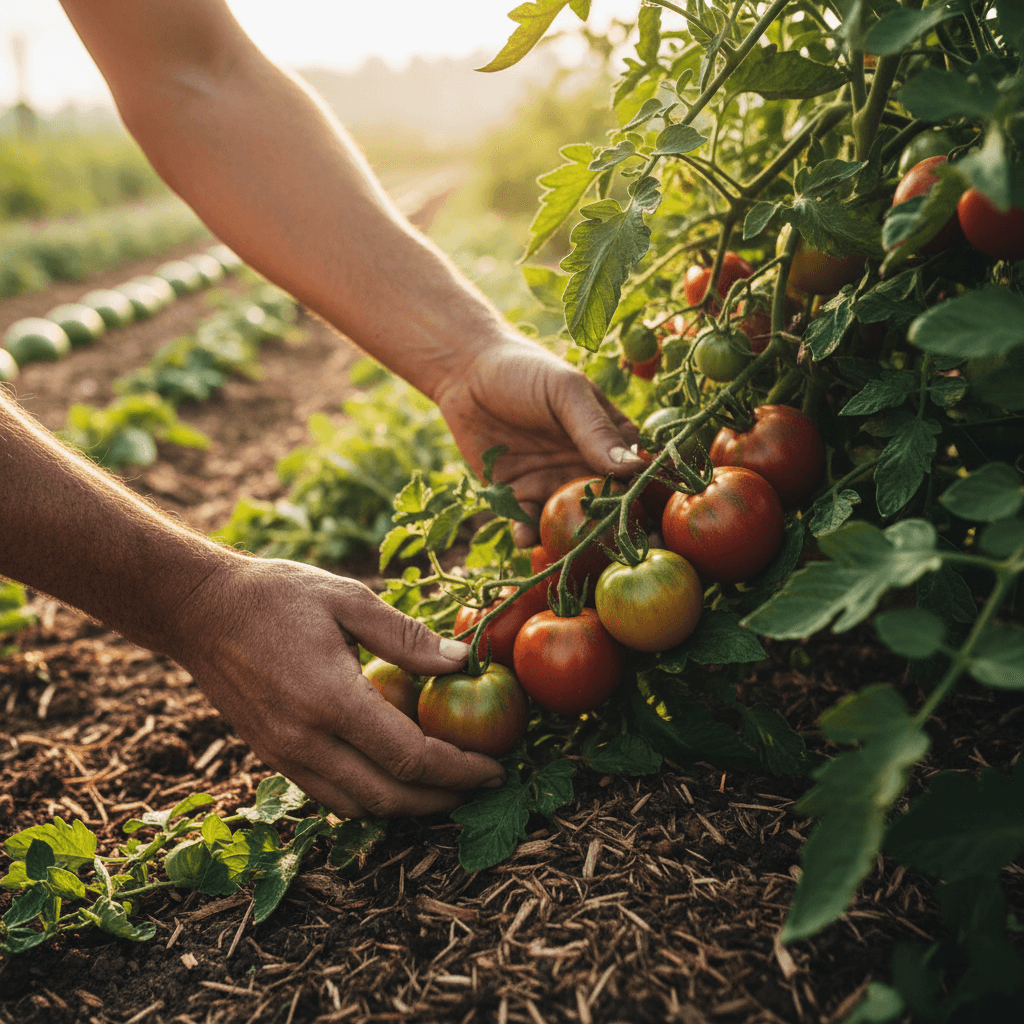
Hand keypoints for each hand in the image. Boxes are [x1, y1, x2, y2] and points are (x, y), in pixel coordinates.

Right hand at [169, 555, 506, 817]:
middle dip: (443, 799)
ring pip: (358, 807)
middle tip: (481, 784)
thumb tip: (461, 663)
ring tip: (446, 785)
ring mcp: (284, 755)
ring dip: (408, 806)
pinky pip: (329, 796)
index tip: (495, 768)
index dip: (460, 770)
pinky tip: (393, 777)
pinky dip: (369, 799)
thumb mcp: (347, 598)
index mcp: (330, 699)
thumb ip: (406, 636)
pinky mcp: (272, 756)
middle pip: (389, 797)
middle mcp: (305, 739)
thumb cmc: (276, 595)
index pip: (410, 757)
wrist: (198, 610)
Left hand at [434, 336, 644, 545]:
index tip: (653, 524)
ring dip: (572, 541)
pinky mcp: (519, 495)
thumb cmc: (526, 372)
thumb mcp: (566, 393)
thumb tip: (634, 469)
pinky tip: (525, 540)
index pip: (635, 473)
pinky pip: (527, 523)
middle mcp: (586, 466)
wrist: (466, 373)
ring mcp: (553, 483)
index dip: (644, 498)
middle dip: (611, 531)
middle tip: (618, 554)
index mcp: (610, 438)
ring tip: (570, 553)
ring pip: (570, 522)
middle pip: (606, 507)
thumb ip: (596, 430)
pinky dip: (528, 535)